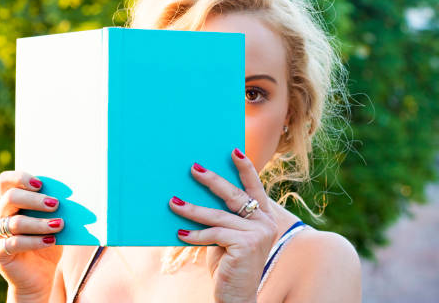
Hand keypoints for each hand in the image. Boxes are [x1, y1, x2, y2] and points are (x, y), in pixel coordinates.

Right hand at [0, 171, 64, 300]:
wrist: (41, 274)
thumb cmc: (50, 240)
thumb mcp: (55, 221)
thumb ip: (58, 207)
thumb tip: (77, 193)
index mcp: (11, 202)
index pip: (6, 180)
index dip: (21, 178)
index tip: (41, 184)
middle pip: (10, 197)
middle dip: (35, 199)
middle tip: (56, 204)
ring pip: (15, 222)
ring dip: (40, 222)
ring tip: (60, 224)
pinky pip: (14, 243)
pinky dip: (35, 241)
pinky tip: (51, 240)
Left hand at [169, 148, 277, 302]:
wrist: (237, 297)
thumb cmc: (229, 264)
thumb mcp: (228, 236)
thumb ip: (224, 217)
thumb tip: (197, 193)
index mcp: (265, 217)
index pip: (255, 187)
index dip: (245, 168)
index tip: (233, 151)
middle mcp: (266, 222)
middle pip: (235, 195)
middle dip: (212, 180)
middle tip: (193, 168)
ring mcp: (258, 233)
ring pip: (219, 215)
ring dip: (192, 208)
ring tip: (172, 202)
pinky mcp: (246, 245)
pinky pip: (214, 234)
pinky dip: (195, 235)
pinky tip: (180, 234)